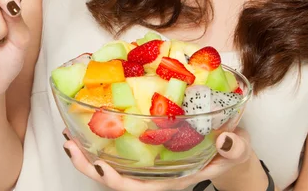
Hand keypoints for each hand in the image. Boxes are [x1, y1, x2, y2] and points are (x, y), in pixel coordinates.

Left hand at [62, 126, 250, 189]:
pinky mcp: (154, 145)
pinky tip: (96, 122)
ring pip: (119, 163)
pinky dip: (108, 136)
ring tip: (71, 134)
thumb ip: (234, 148)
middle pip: (120, 178)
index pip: (142, 188)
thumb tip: (225, 140)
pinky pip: (127, 146)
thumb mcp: (239, 150)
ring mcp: (155, 160)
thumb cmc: (234, 151)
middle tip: (69, 145)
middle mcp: (160, 172)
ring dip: (92, 151)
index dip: (117, 181)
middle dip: (91, 166)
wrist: (234, 148)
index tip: (98, 165)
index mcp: (176, 177)